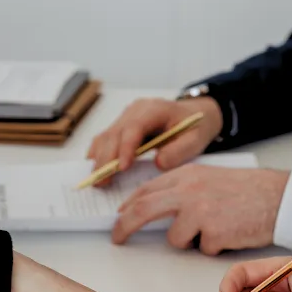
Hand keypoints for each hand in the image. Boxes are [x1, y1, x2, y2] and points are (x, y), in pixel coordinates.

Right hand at [87, 97, 222, 184]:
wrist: (194, 115)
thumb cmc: (195, 127)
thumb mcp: (195, 140)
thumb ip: (179, 151)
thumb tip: (158, 163)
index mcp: (154, 109)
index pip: (134, 127)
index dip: (125, 147)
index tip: (122, 168)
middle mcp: (136, 111)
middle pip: (114, 133)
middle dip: (106, 159)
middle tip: (102, 182)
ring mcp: (126, 117)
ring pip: (105, 137)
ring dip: (99, 159)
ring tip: (97, 181)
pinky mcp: (121, 127)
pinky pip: (105, 140)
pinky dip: (99, 154)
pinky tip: (96, 169)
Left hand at [112, 165, 288, 254]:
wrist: (279, 198)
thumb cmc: (247, 190)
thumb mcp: (209, 179)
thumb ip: (181, 189)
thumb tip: (153, 207)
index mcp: (186, 175)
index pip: (146, 190)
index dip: (128, 206)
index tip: (119, 217)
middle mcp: (189, 191)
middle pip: (143, 210)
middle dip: (124, 226)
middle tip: (117, 238)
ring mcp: (200, 212)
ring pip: (175, 239)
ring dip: (190, 241)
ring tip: (215, 228)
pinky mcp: (214, 233)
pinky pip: (202, 249)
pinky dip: (214, 247)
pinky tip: (230, 232)